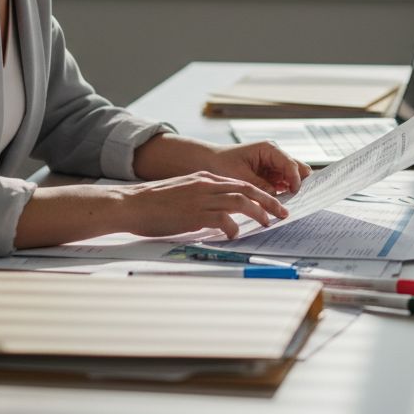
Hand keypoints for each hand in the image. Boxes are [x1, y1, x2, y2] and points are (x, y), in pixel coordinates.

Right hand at [115, 171, 289, 238]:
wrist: (131, 204)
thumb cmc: (152, 203)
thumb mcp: (182, 192)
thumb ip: (202, 197)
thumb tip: (219, 212)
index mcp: (204, 178)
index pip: (240, 183)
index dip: (260, 193)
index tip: (272, 203)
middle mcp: (206, 185)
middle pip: (247, 189)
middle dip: (269, 201)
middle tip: (282, 212)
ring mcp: (201, 198)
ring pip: (241, 201)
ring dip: (258, 212)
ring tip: (267, 223)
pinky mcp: (194, 213)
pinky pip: (223, 219)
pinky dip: (233, 227)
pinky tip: (235, 234)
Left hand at [205, 140, 312, 195]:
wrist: (208, 162)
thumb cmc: (222, 164)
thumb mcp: (240, 176)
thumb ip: (260, 186)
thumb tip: (277, 198)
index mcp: (269, 149)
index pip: (290, 163)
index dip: (295, 178)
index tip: (294, 193)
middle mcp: (275, 155)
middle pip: (297, 169)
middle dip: (299, 183)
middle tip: (298, 200)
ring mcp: (274, 166)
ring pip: (292, 178)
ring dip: (291, 190)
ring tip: (289, 204)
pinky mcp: (270, 176)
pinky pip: (283, 185)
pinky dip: (283, 194)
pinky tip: (280, 204)